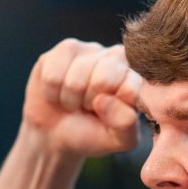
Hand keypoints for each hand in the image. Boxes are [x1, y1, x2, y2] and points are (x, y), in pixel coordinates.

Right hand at [21, 39, 140, 158]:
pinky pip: (53, 74)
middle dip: (89, 102)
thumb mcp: (117, 139)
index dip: (112, 110)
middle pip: (103, 79)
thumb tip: (104, 100)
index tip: (106, 115)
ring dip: (70, 99)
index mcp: (135, 79)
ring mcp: (92, 50)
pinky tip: (58, 91)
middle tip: (88, 107)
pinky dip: (52, 92)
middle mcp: (117, 58)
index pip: (130, 89)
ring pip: (76, 78)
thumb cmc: (92, 134)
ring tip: (73, 101)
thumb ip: (125, 124)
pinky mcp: (66, 48)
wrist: (56, 133)